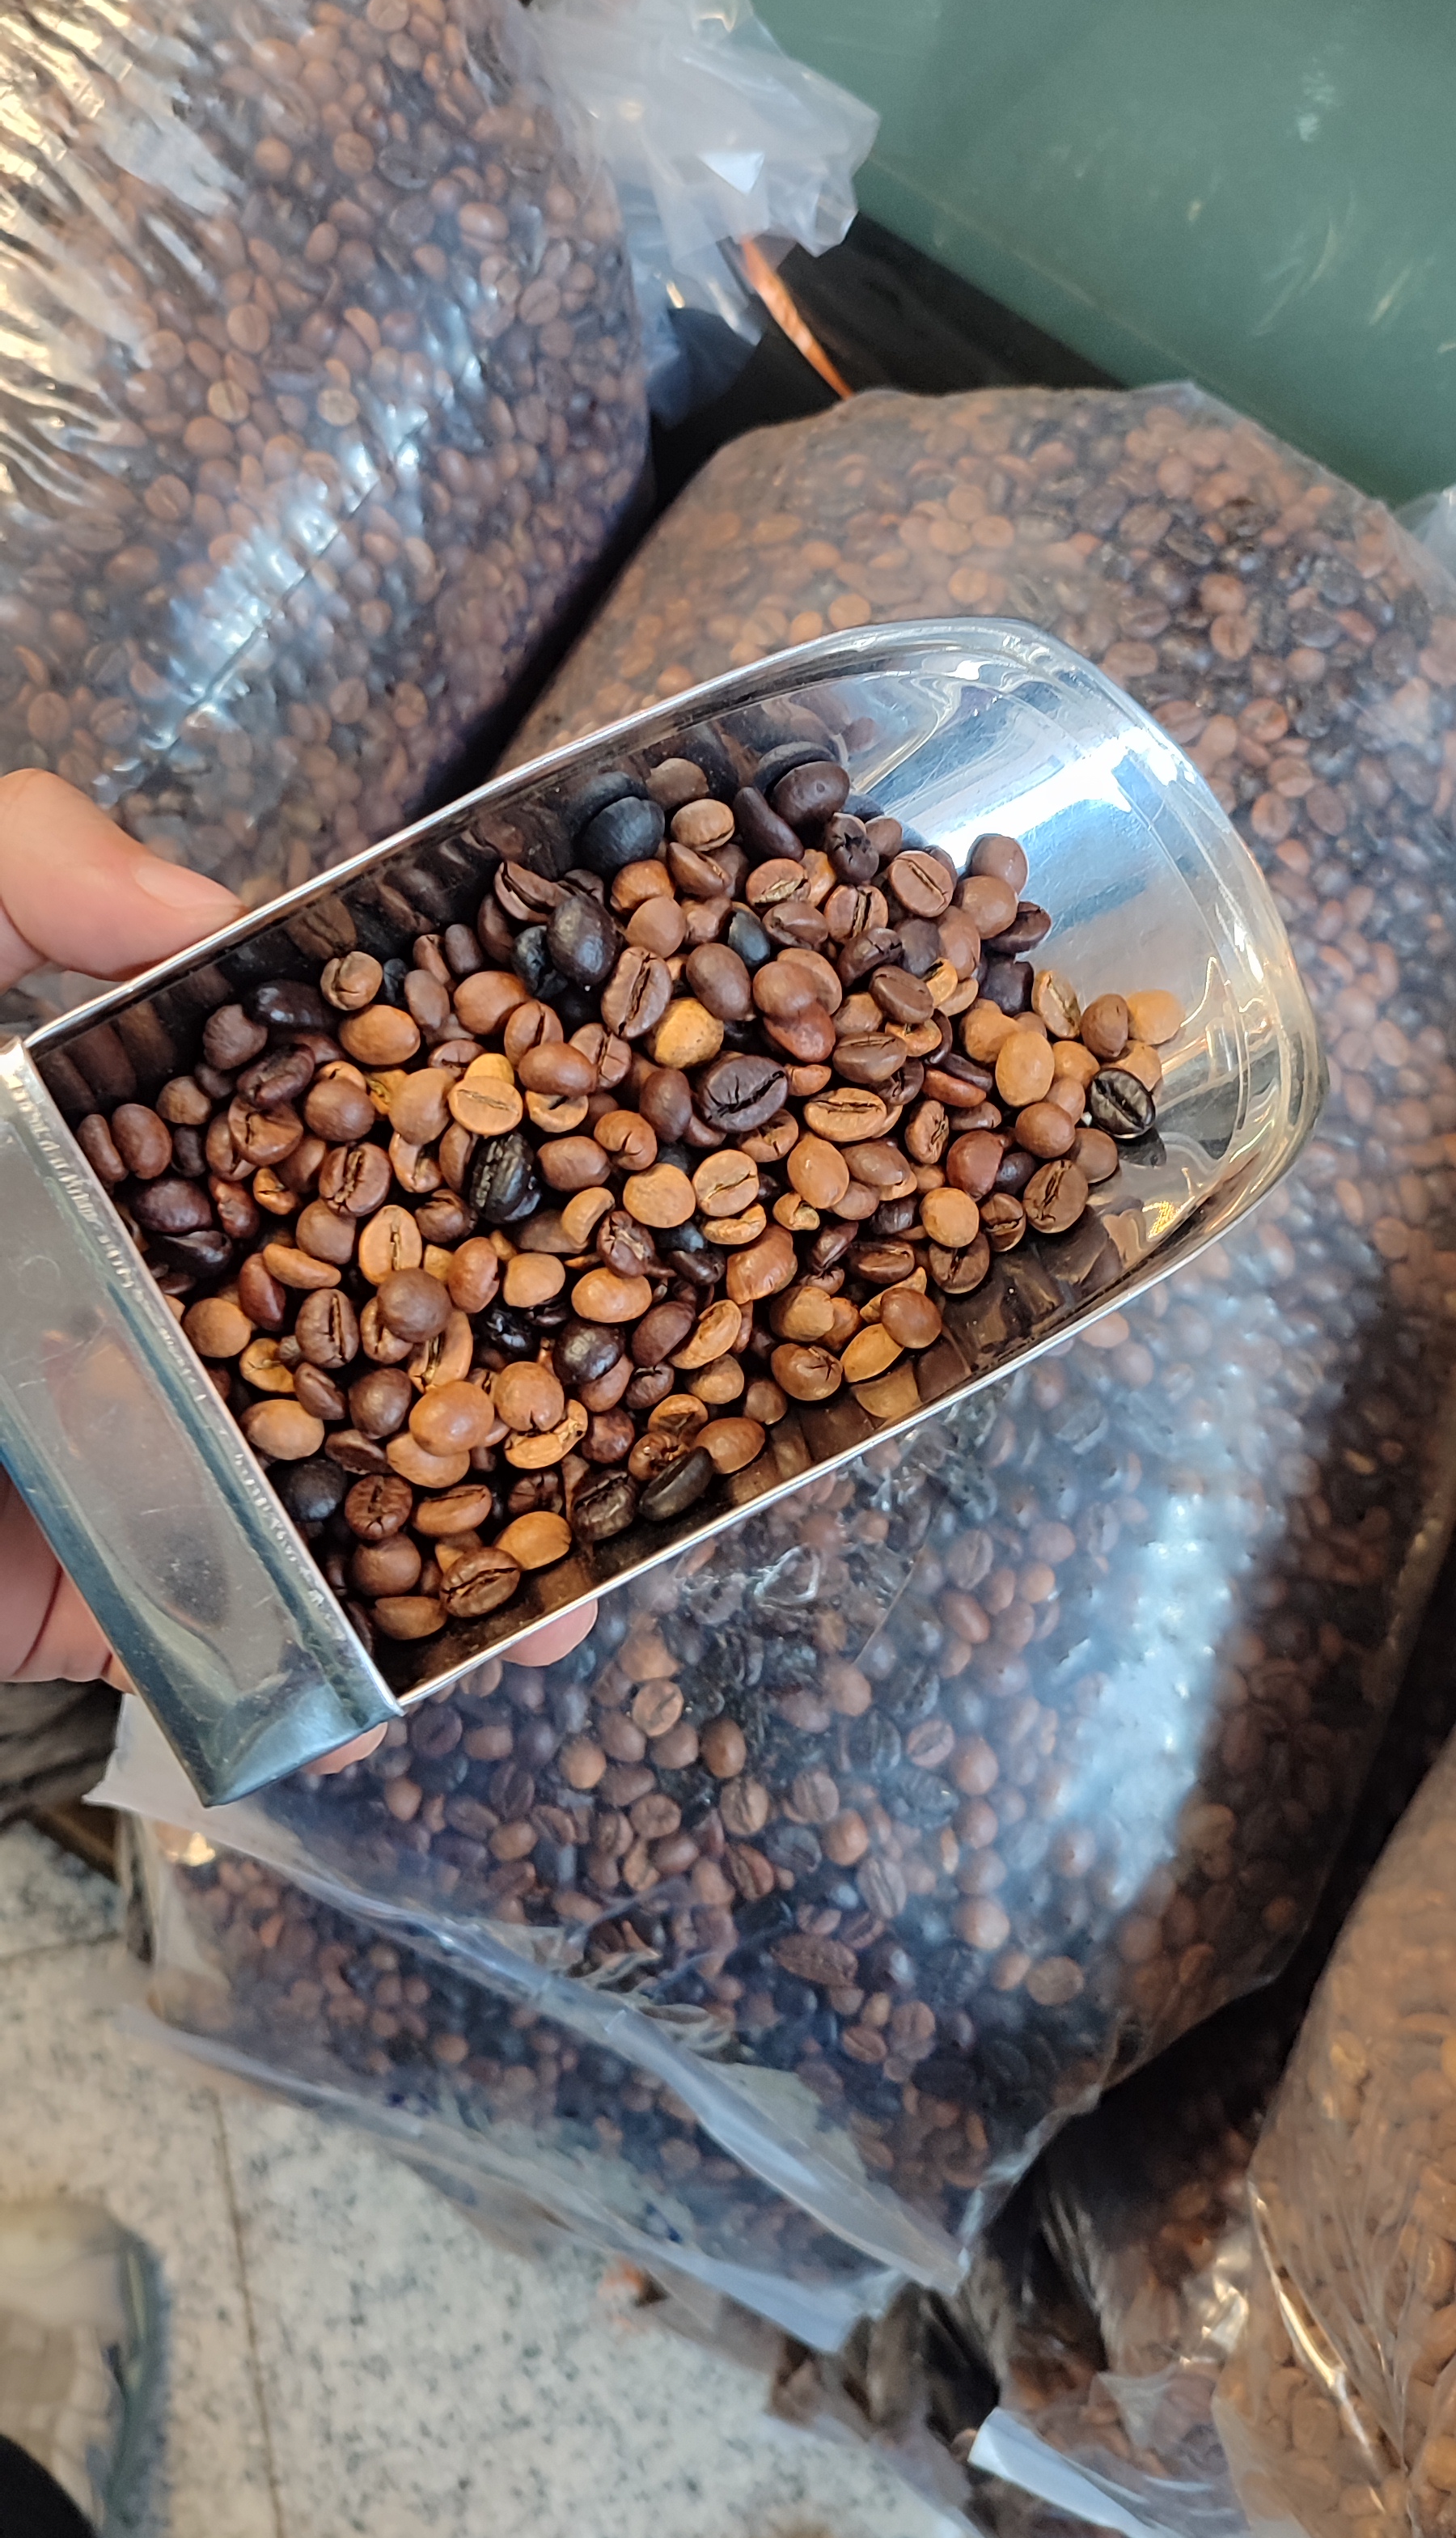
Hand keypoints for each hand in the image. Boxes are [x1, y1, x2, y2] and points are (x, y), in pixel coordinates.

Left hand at [0, 772, 595, 1738]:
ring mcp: (125, 1456)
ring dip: (472, 1538)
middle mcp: (148, 1300)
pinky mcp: (87, 1599)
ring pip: (332, 1498)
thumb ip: (29, 869)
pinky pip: (228, 1639)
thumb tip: (214, 908)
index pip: (332, 1139)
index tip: (609, 1140)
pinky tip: (455, 1663)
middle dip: (522, 1367)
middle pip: (370, 1327)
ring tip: (586, 1580)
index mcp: (127, 1152)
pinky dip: (350, 1668)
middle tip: (665, 1385)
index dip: (474, 1142)